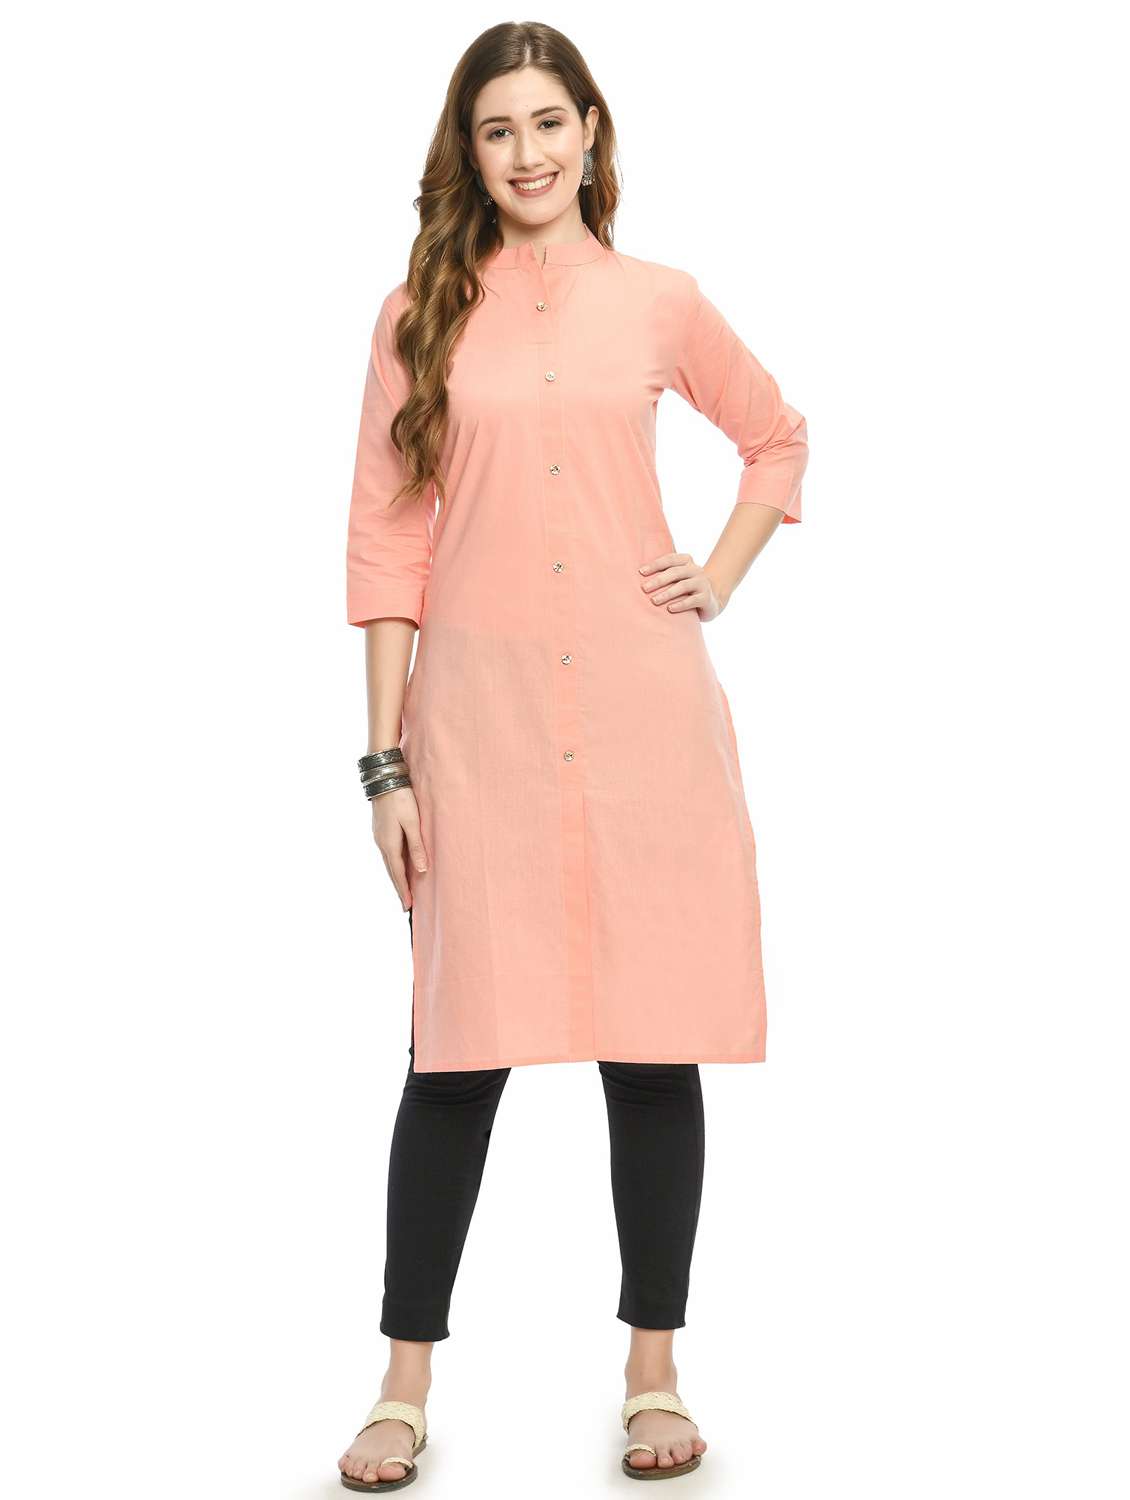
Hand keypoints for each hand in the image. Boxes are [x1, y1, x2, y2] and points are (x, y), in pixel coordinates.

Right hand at [372, 784, 426, 910]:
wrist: (384, 779)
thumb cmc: (401, 799)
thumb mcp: (412, 823)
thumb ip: (417, 846)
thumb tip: (421, 870)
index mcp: (390, 844)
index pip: (398, 874)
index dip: (403, 890)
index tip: (407, 907)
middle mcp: (382, 843)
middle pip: (392, 871)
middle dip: (399, 888)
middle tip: (405, 905)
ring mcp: (380, 837)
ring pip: (389, 863)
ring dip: (396, 877)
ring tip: (403, 890)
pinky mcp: (381, 830)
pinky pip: (389, 853)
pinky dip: (394, 865)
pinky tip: (399, 866)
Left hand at [639, 552, 726, 621]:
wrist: (710, 601)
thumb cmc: (686, 588)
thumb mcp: (677, 578)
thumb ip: (664, 573)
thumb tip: (638, 574)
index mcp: (687, 561)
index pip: (670, 559)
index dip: (655, 564)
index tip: (641, 572)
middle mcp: (696, 570)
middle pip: (675, 572)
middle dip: (658, 580)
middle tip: (644, 588)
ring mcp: (703, 583)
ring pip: (683, 586)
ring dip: (667, 593)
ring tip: (654, 601)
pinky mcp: (706, 598)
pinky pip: (692, 600)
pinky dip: (680, 604)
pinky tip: (669, 609)